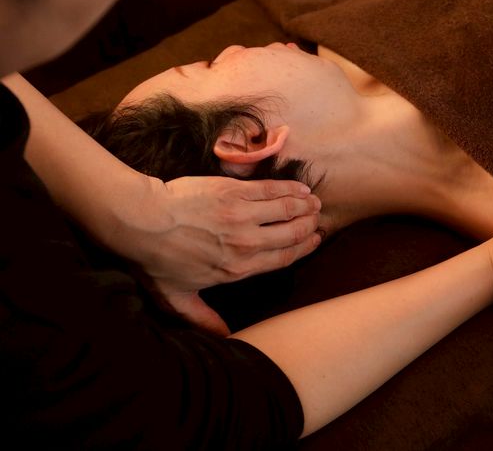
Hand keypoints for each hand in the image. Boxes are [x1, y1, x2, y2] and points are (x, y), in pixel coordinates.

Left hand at [108, 175, 321, 333]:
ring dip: (305, 205)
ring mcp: (242, 215)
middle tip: (317, 218)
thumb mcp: (177, 298)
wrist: (141, 221)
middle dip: (309, 225)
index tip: (316, 240)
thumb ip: (203, 319)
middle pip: (291, 233)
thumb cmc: (155, 260)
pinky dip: (290, 188)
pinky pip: (271, 190)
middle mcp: (246, 243)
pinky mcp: (234, 192)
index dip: (304, 248)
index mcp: (237, 269)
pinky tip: (301, 187)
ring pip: (286, 209)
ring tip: (314, 202)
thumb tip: (224, 339)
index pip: (283, 258)